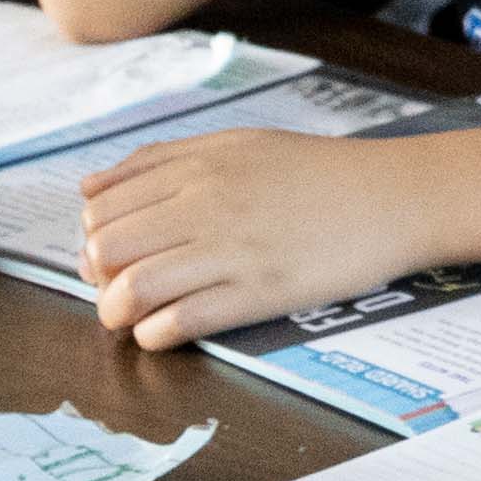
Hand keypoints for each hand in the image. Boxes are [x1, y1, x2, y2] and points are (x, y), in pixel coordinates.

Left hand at [87, 126, 479, 348]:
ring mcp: (232, 250)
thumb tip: (88, 191)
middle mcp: (206, 204)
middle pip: (107, 249)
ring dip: (116, 312)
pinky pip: (180, 322)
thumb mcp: (237, 146)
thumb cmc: (317, 172)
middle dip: (99, 278)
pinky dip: (155, 335)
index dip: (94, 239)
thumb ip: (161, 161)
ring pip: (133, 288)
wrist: (392, 197)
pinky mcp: (259, 293)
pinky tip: (167, 331)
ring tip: (133, 317)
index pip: (102, 208)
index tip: (113, 256)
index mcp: (197, 166)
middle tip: (122, 289)